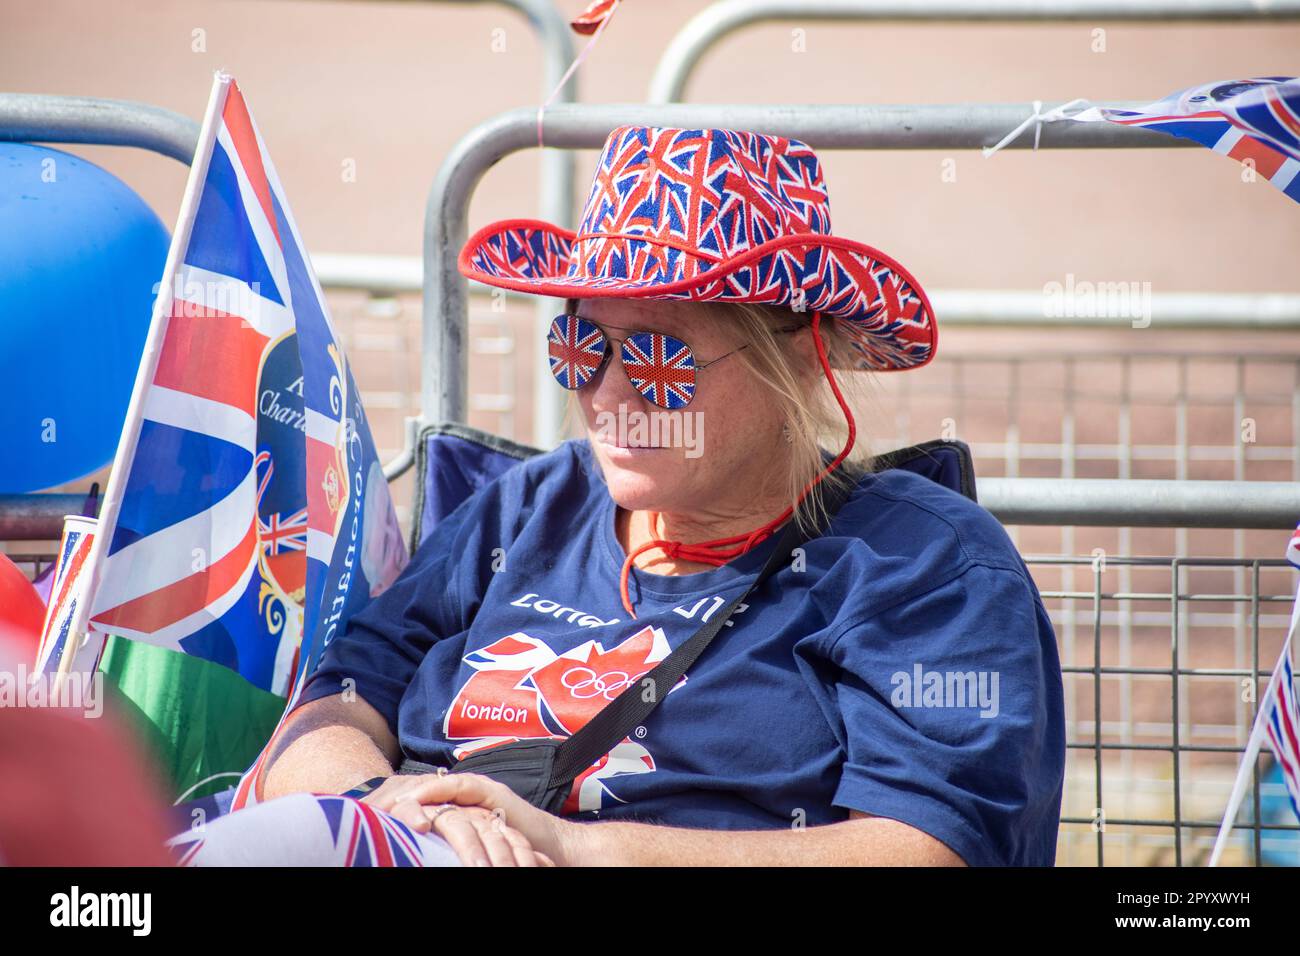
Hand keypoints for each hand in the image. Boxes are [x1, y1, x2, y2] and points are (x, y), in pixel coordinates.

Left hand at [361, 774, 553, 866]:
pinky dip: (436, 789)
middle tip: (370, 803)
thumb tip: (415, 858)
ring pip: (438, 786)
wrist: (549, 848)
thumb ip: (446, 850)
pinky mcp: (491, 793)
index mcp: (459, 809)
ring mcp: (478, 791)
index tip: (370, 813)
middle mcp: (466, 796)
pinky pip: (459, 787)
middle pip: (425, 789)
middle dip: (398, 794)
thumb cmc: (506, 855)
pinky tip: (416, 794)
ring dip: (412, 791)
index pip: (423, 801)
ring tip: (387, 798)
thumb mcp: (467, 852)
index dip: (397, 805)